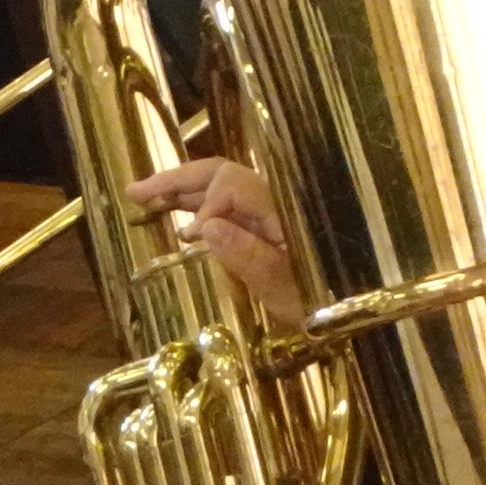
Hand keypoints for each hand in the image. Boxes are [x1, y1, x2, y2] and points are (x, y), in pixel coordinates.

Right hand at [125, 157, 305, 321]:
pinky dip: (197, 207)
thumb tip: (203, 224)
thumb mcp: (284, 288)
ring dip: (181, 190)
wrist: (351, 310)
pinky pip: (226, 204)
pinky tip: (176, 220)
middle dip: (175, 180)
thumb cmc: (321, 302)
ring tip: (143, 199)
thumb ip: (247, 255)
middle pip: (218, 173)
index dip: (204, 207)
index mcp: (279, 208)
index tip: (191, 239)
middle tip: (134, 192)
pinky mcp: (265, 223)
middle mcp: (272, 199)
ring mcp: (268, 209)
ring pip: (219, 186)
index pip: (228, 186)